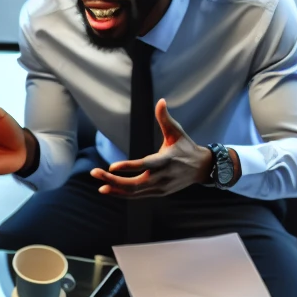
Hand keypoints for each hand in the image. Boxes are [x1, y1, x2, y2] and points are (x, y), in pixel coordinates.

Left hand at [92, 100, 210, 197]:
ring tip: (99, 183)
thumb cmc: (186, 146)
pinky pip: (137, 196)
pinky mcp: (158, 193)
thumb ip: (165, 119)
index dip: (128, 167)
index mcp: (166, 160)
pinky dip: (122, 194)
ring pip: (134, 193)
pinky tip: (109, 189)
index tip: (111, 167)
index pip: (144, 165)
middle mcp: (162, 177)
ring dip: (115, 188)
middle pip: (134, 184)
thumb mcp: (177, 132)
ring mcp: (160, 188)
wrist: (202, 168)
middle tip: (95, 173)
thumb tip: (161, 101)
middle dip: (113, 180)